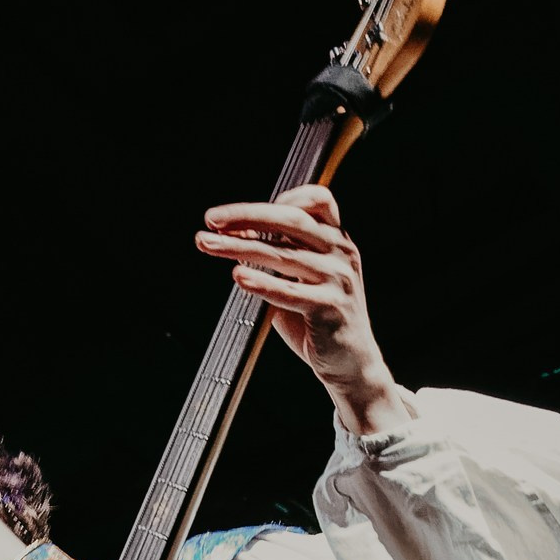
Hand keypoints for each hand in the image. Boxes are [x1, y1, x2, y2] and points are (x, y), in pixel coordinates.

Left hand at [195, 182, 405, 436]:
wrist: (350, 363)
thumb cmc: (318, 317)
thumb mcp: (296, 278)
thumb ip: (273, 253)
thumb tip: (233, 231)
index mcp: (337, 239)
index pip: (316, 199)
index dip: (280, 196)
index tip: (242, 210)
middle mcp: (342, 253)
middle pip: (293, 219)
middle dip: (247, 214)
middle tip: (212, 218)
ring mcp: (339, 279)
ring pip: (284, 255)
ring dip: (240, 247)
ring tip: (209, 245)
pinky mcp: (330, 307)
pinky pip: (289, 292)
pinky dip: (262, 283)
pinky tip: (238, 276)